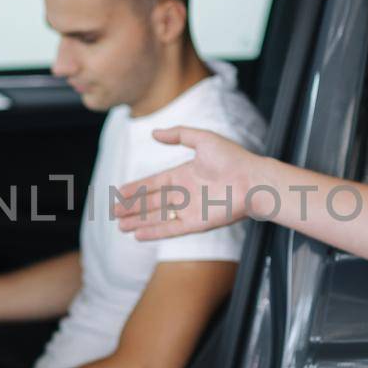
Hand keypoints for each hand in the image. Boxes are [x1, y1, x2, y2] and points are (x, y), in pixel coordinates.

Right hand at [111, 126, 262, 240]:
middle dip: (132, 207)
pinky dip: (154, 232)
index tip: (119, 193)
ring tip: (120, 226)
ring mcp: (190, 210)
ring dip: (139, 221)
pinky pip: (170, 229)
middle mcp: (185, 193)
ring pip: (157, 217)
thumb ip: (178, 134)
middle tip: (114, 212)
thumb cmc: (232, 158)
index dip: (135, 188)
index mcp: (184, 174)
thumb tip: (154, 132)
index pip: (153, 183)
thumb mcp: (203, 139)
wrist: (253, 181)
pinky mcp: (197, 223)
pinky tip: (138, 235)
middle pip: (152, 202)